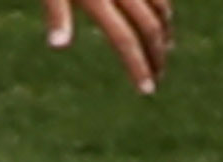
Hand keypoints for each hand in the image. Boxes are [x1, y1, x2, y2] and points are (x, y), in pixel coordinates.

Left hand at [42, 0, 165, 92]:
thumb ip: (56, 14)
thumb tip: (58, 45)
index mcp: (98, 0)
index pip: (124, 40)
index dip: (138, 66)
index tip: (147, 91)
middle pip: (149, 27)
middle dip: (156, 55)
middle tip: (158, 79)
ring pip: (160, 8)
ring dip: (165, 32)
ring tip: (165, 51)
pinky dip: (162, 9)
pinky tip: (161, 19)